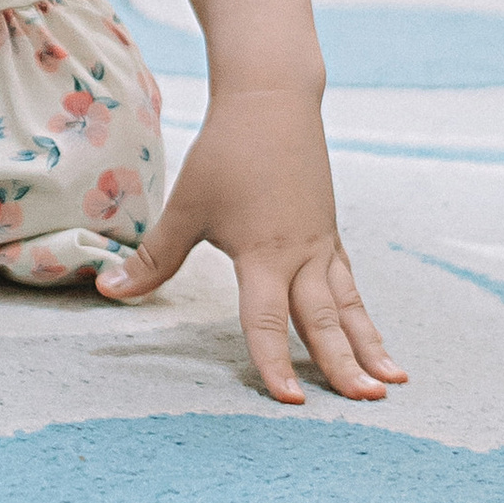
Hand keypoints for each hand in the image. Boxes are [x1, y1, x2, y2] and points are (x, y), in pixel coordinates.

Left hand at [95, 82, 407, 405]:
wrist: (273, 100)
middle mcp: (301, 256)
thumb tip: (109, 290)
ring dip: (370, 345)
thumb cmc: (227, 152)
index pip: (268, 321)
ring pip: (349, 305)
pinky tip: (374, 337)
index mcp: (264, 254)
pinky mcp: (328, 232)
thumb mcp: (187, 206)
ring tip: (394, 382)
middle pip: (324, 320)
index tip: (291, 402)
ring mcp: (321, 244)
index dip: (275, 363)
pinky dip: (363, 314)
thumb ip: (154, 257)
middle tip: (367, 402)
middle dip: (345, 365)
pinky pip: (350, 283)